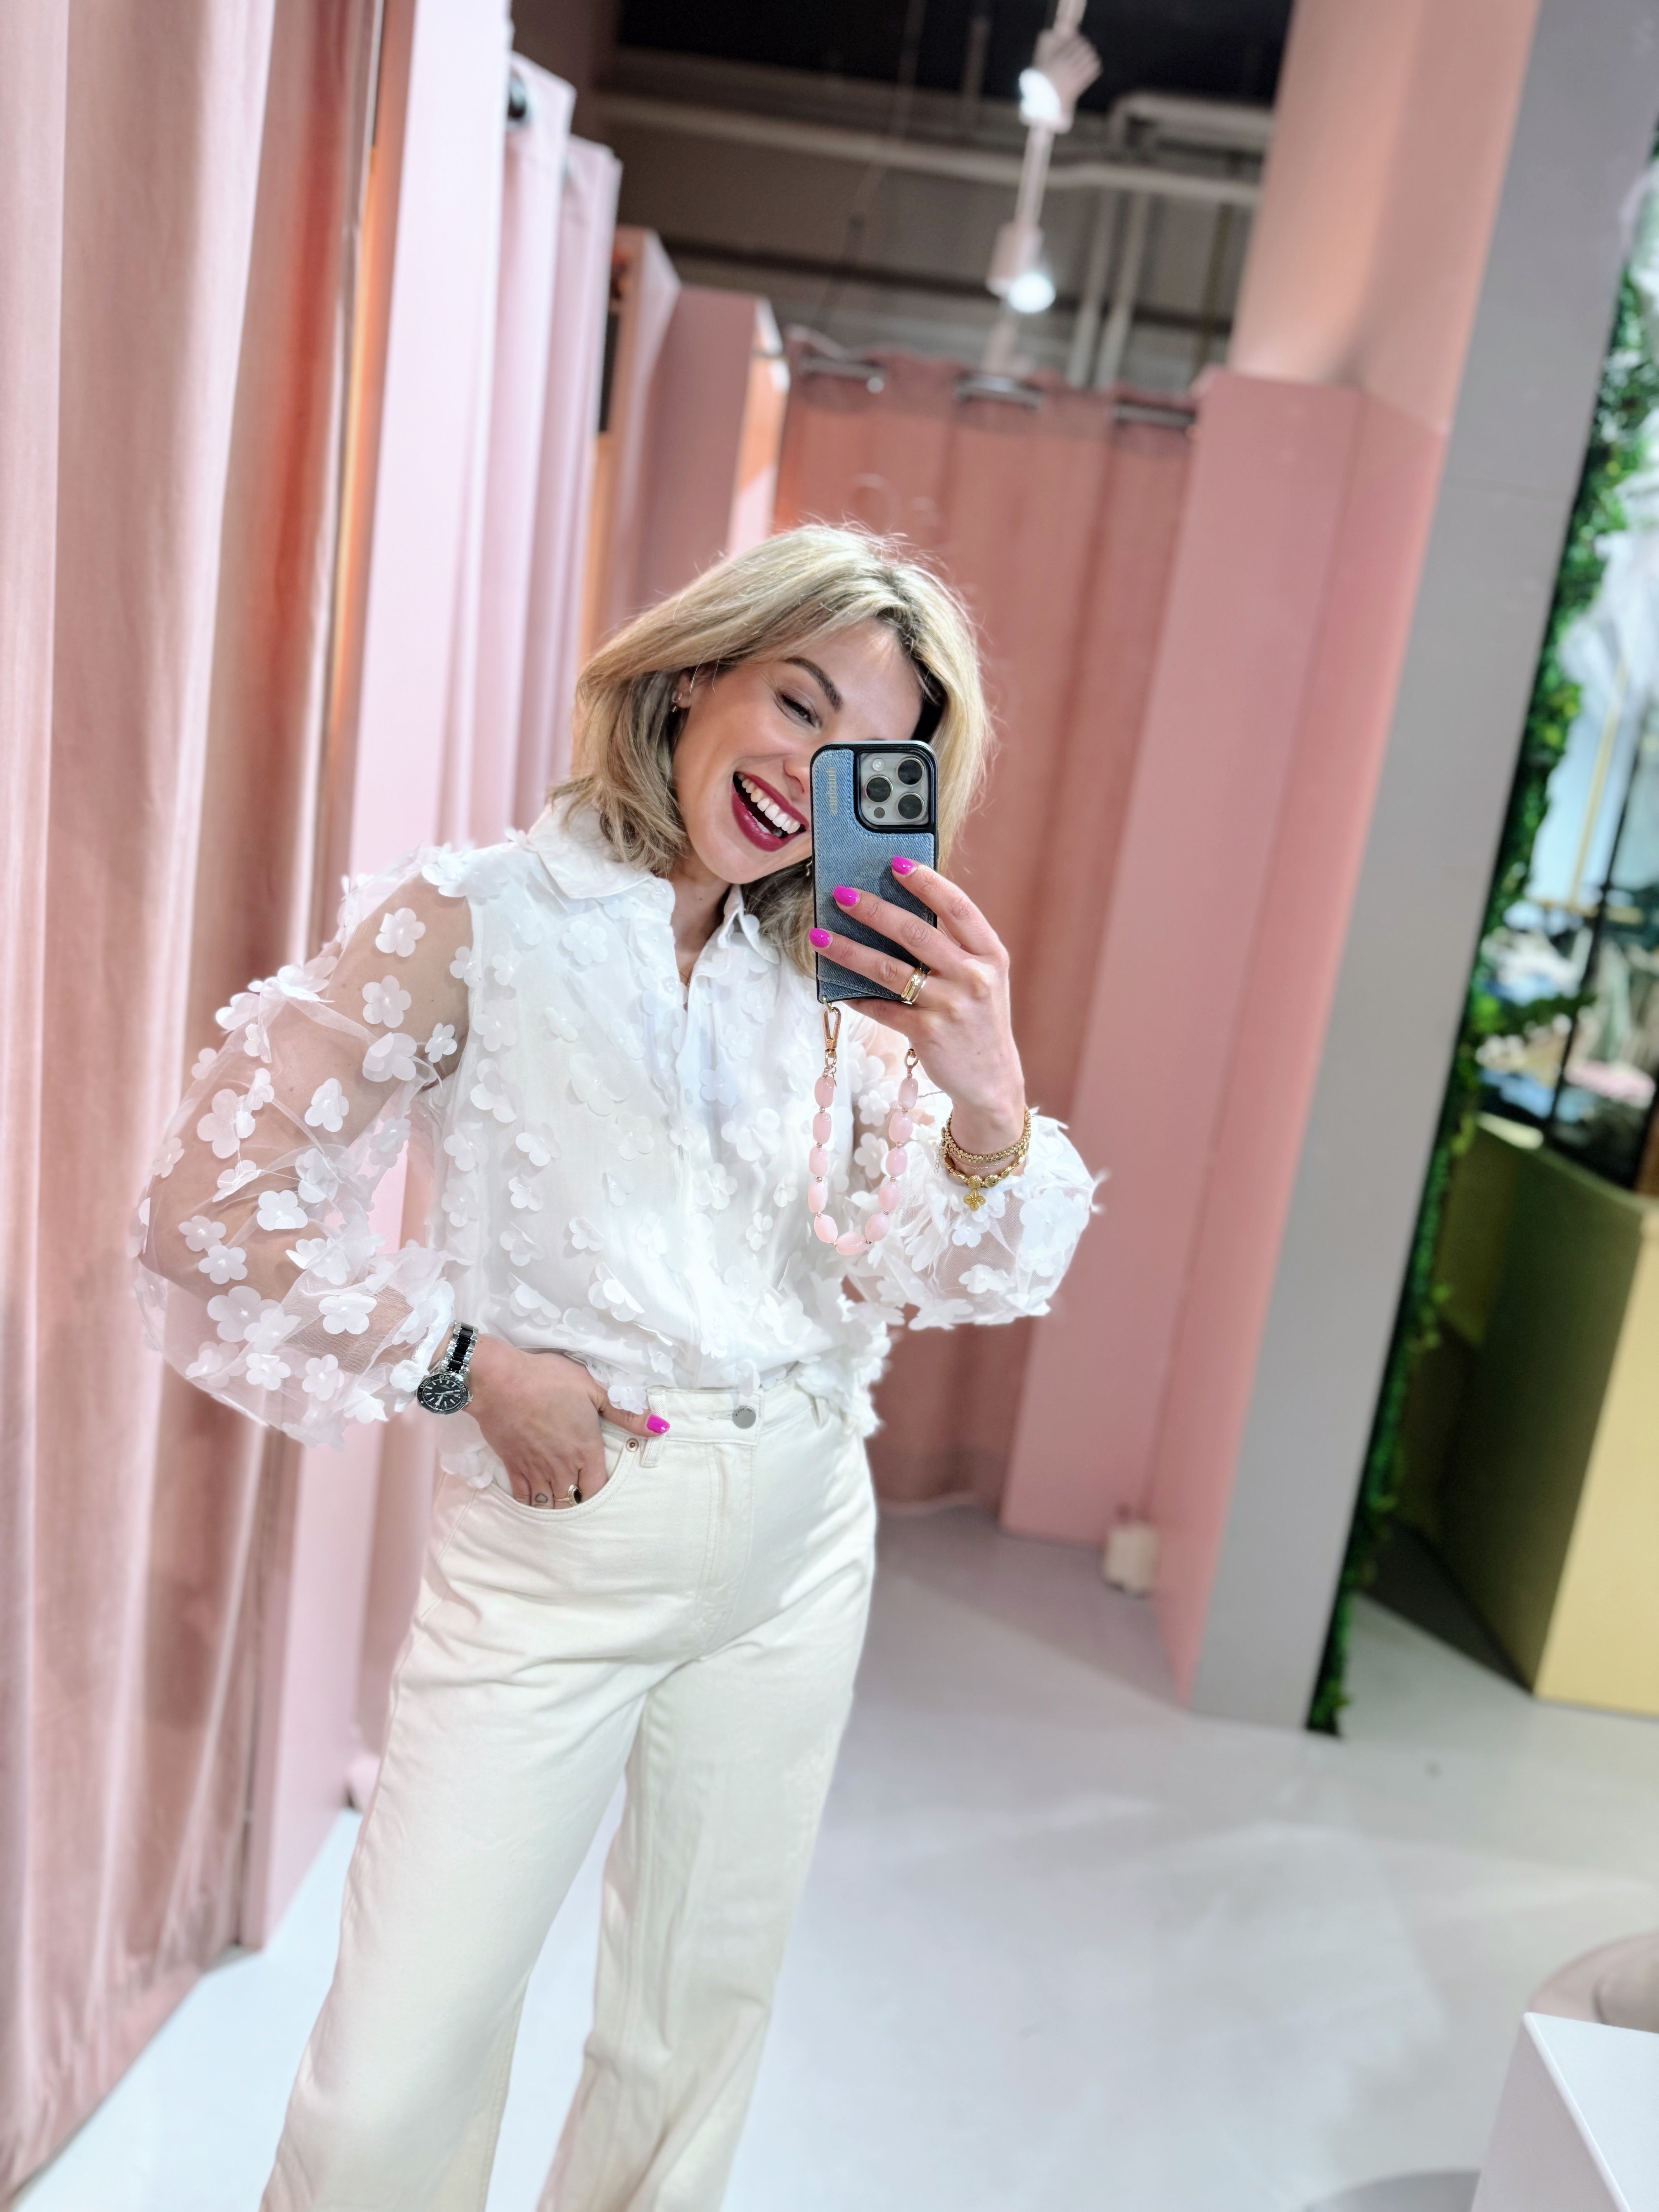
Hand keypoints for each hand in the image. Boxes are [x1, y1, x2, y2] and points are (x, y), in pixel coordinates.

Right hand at [463, 1337, 663, 1507]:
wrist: (500, 1381)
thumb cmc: (548, 1380)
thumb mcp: (592, 1388)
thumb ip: (624, 1413)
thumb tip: (660, 1427)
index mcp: (586, 1449)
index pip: (598, 1488)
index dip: (600, 1493)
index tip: (600, 1491)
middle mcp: (562, 1466)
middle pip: (573, 1500)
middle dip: (578, 1503)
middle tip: (580, 1499)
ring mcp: (536, 1469)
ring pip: (549, 1503)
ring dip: (556, 1506)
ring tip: (561, 1505)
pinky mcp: (513, 1467)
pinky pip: (524, 1498)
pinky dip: (531, 1504)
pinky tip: (536, 1502)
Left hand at [811, 860, 1026, 1154]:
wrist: (992, 1080)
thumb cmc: (978, 1019)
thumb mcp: (981, 978)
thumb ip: (953, 947)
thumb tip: (896, 912)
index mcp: (990, 955)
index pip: (958, 907)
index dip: (927, 882)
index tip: (896, 863)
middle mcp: (973, 977)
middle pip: (916, 933)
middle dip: (874, 910)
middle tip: (841, 893)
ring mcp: (950, 1006)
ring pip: (889, 969)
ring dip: (849, 950)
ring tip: (819, 936)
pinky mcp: (927, 1033)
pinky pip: (882, 1008)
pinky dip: (856, 997)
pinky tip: (836, 988)